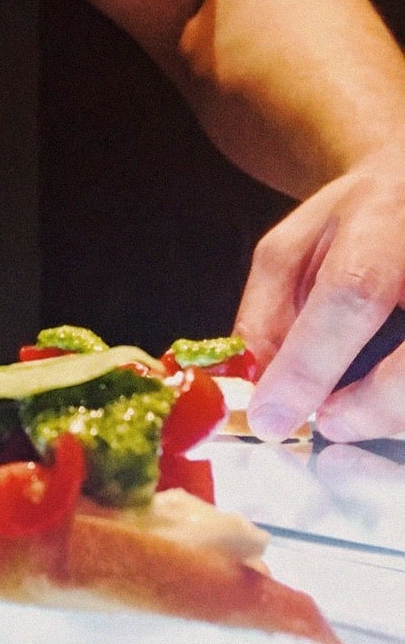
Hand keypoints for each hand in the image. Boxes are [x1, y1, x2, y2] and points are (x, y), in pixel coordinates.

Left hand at [236, 139, 404, 442]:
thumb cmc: (354, 222)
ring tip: (357, 410)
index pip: (352, 293)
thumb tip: (254, 387)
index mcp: (382, 222)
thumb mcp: (289, 250)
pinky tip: (388, 400)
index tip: (272, 416)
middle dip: (372, 404)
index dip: (310, 363)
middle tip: (329, 421)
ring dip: (395, 411)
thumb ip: (267, 315)